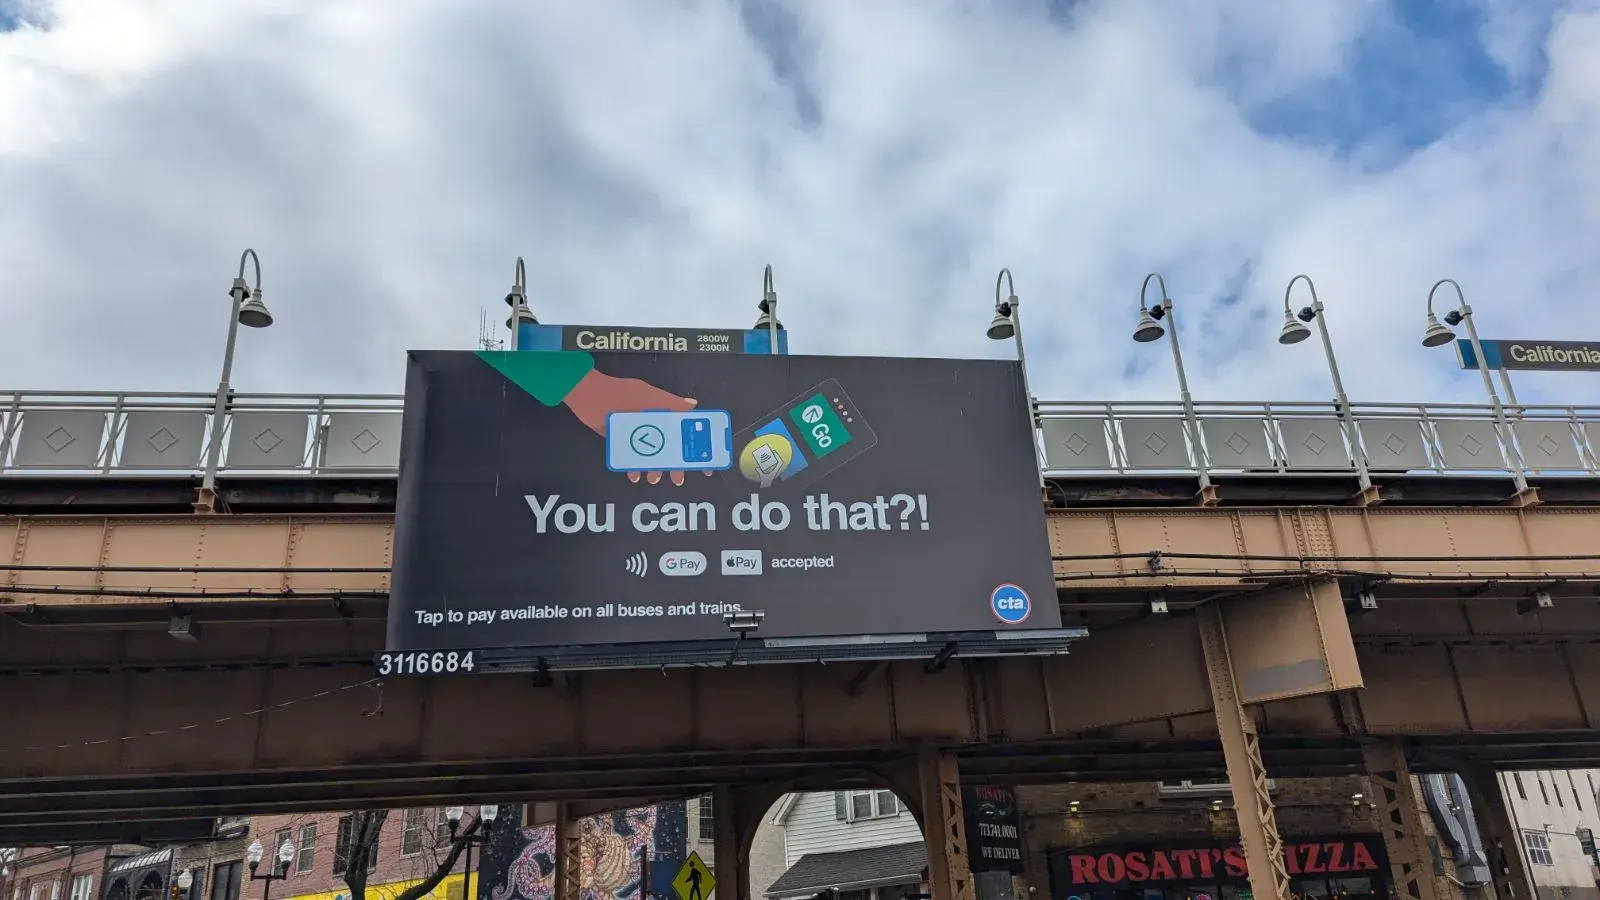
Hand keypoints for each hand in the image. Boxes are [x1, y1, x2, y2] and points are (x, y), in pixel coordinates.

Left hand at [563, 369, 716, 485]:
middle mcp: (652, 424)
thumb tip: (694, 405)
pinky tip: (635, 475)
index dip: (696, 446)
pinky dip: (634, 468)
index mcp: (662, 413)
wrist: (590, 397)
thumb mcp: (651, 396)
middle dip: (675, 464)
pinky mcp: (621, 442)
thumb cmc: (622, 393)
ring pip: (651, 456)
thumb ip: (672, 402)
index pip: (685, 431)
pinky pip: (631, 459)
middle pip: (669, 448)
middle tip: (678, 478)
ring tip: (653, 478)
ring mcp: (636, 434)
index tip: (705, 462)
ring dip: (655, 469)